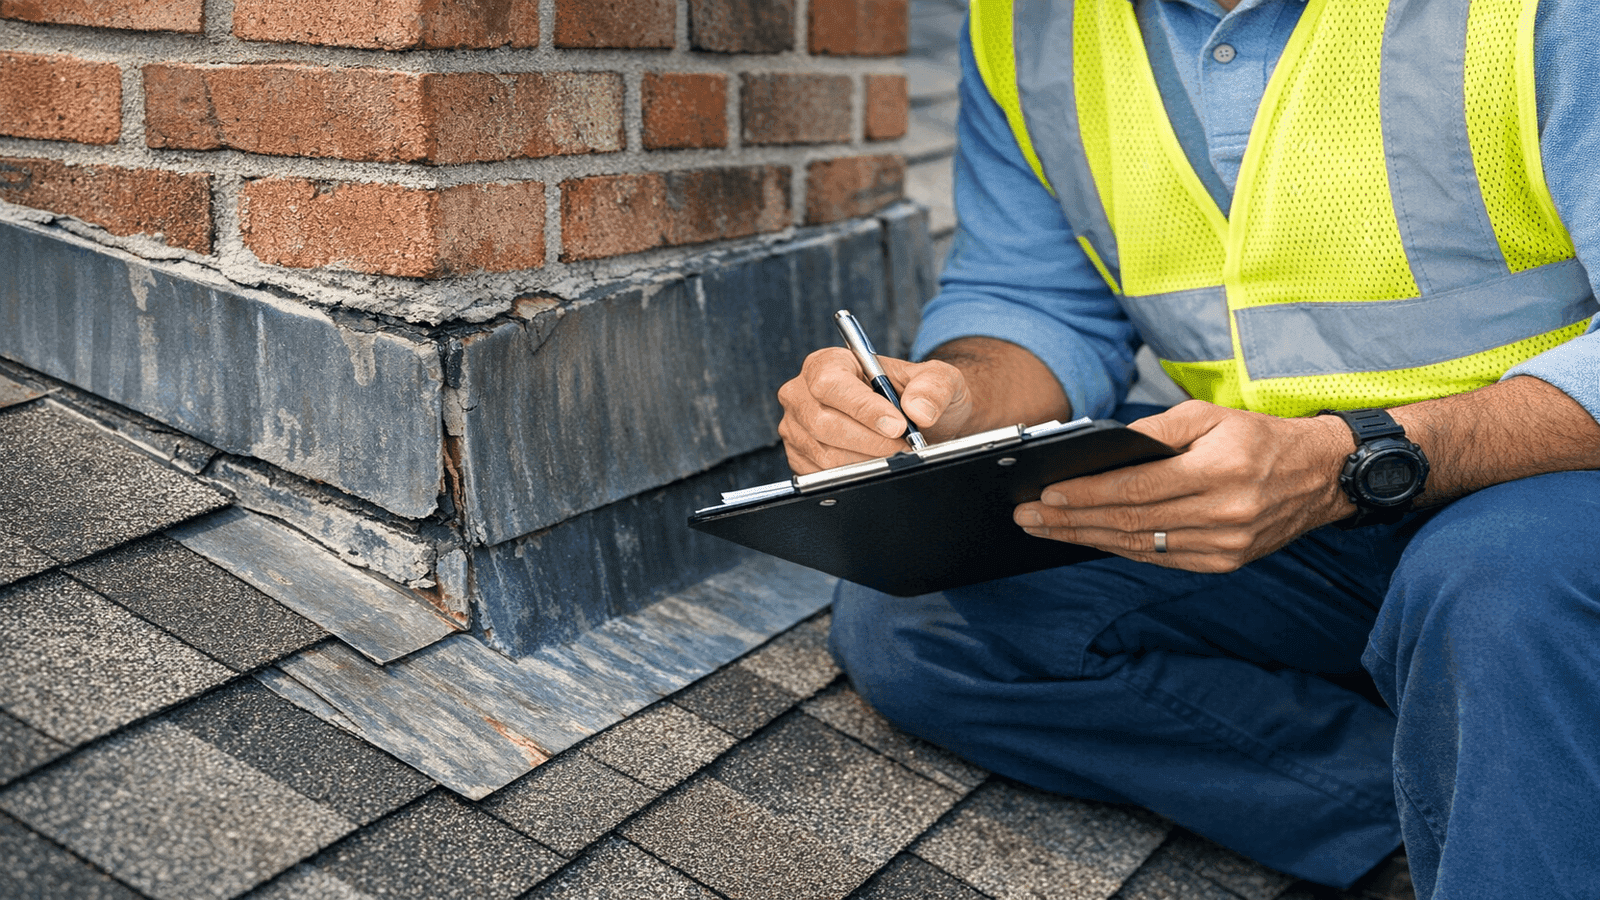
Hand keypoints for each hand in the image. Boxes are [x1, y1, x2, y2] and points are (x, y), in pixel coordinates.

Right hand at [777, 347, 973, 473]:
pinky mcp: (800, 456)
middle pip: (823, 423)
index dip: (863, 408)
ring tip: (894, 454)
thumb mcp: (937, 379)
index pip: (831, 384)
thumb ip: (933, 386)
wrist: (912, 421)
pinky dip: (854, 474)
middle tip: (903, 446)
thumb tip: (919, 409)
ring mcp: (797, 427)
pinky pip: (822, 474)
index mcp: (827, 363)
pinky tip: (876, 463)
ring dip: (866, 460)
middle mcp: (803, 393)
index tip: (897, 425)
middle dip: (869, 441)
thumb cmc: (917, 394)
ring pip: (824, 453)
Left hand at [1012, 401, 1355, 571]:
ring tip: (1045, 530)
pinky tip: (1089, 539)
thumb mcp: (1210, 415)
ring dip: (1087, 538)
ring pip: (1140, 546)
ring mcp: (1225, 545)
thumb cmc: (1260, 438)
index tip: (1044, 495)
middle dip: (1071, 520)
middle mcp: (1224, 514)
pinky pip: (1160, 558)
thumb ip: (1156, 431)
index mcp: (1219, 471)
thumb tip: (1101, 449)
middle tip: (1026, 517)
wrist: (1321, 475)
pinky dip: (1121, 548)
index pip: (1136, 488)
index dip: (1086, 494)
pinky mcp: (1225, 561)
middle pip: (1130, 522)